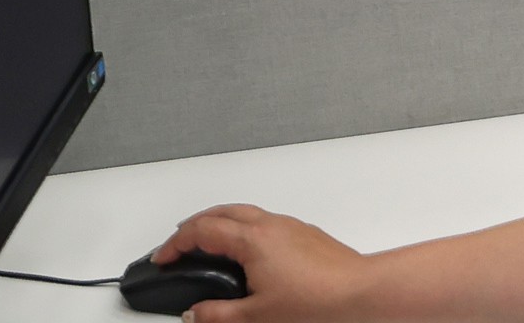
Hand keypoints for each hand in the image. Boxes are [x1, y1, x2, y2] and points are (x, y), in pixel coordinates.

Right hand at [148, 204, 362, 319]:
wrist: (360, 293)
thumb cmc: (317, 301)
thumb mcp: (256, 316)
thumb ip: (218, 314)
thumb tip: (194, 314)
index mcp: (253, 239)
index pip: (202, 230)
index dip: (176, 243)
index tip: (163, 259)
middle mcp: (272, 224)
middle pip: (222, 211)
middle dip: (195, 224)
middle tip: (178, 244)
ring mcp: (291, 226)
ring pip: (246, 213)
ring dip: (221, 223)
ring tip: (207, 245)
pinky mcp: (306, 234)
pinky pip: (265, 221)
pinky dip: (244, 228)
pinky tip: (246, 251)